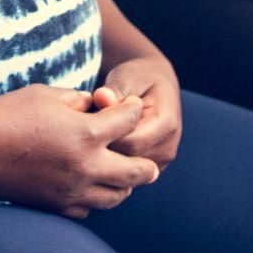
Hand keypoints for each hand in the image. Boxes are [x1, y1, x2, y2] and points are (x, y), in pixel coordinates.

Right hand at [0, 84, 157, 217]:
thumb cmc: (7, 113)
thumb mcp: (47, 94)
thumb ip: (79, 100)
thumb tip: (99, 107)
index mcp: (86, 133)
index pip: (129, 122)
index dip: (133, 110)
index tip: (132, 106)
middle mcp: (85, 167)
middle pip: (137, 171)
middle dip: (146, 163)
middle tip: (149, 162)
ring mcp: (72, 191)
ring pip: (118, 197)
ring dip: (124, 185)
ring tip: (122, 176)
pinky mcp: (56, 207)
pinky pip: (90, 210)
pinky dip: (96, 199)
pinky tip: (90, 187)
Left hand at [90, 55, 181, 171]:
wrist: (154, 85)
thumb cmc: (137, 78)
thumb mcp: (126, 77)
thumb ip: (114, 89)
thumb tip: (101, 98)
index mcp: (166, 122)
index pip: (130, 143)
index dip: (105, 136)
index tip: (85, 123)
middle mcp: (169, 146)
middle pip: (127, 160)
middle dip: (103, 148)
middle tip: (83, 132)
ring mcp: (162, 160)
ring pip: (126, 172)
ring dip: (106, 157)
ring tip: (93, 137)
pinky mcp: (152, 168)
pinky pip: (127, 175)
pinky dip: (112, 162)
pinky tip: (100, 146)